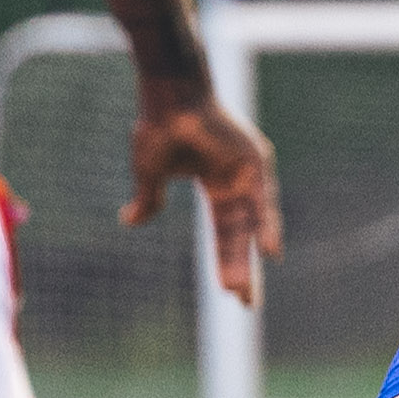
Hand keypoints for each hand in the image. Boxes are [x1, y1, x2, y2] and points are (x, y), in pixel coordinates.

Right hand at [124, 81, 282, 302]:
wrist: (168, 94)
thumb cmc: (159, 126)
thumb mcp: (149, 174)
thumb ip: (148, 200)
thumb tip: (129, 222)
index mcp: (215, 186)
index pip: (224, 234)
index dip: (226, 262)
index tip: (231, 294)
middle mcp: (235, 182)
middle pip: (239, 234)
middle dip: (239, 268)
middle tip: (244, 303)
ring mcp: (247, 171)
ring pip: (250, 223)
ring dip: (246, 256)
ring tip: (243, 291)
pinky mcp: (254, 160)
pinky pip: (262, 199)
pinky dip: (266, 224)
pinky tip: (269, 251)